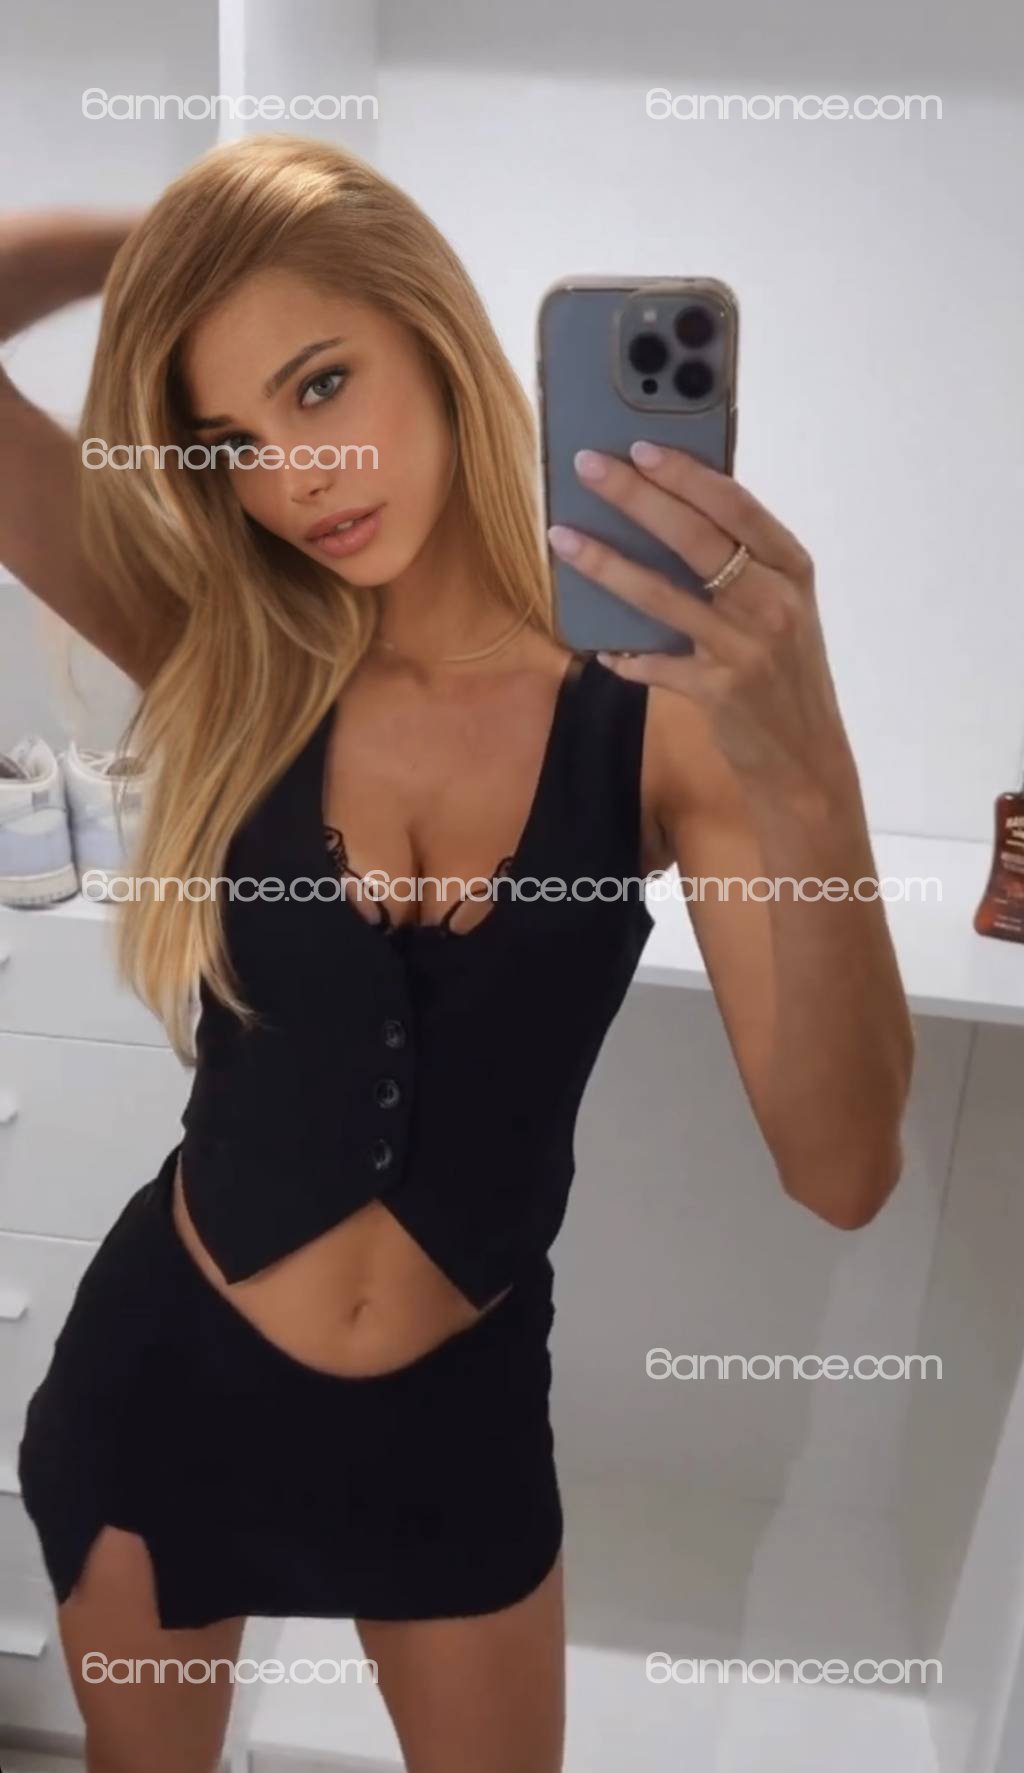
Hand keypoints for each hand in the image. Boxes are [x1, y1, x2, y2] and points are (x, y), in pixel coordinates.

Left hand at [547, 442, 853, 801]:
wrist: (807, 756)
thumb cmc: (785, 672)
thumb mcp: (781, 607)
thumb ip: (740, 565)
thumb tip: (666, 512)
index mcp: (791, 569)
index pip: (736, 505)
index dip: (686, 473)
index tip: (640, 447)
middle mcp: (773, 602)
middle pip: (696, 538)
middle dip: (636, 497)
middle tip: (588, 467)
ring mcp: (747, 648)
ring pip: (664, 595)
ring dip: (606, 564)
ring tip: (563, 538)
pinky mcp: (720, 692)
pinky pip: (656, 664)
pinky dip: (624, 653)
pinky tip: (598, 645)